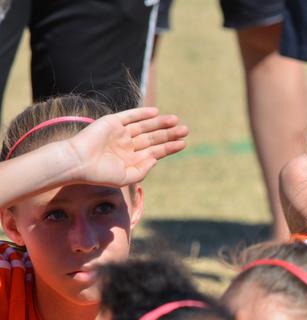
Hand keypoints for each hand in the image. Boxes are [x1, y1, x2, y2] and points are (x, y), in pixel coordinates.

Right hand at [67, 107, 187, 185]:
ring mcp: (120, 133)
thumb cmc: (100, 174)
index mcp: (131, 158)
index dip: (169, 147)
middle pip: (153, 137)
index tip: (183, 143)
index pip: (155, 151)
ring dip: (160, 123)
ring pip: (144, 126)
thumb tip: (156, 158)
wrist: (79, 162)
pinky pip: (130, 116)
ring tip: (176, 121)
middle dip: (169, 134)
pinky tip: (156, 112)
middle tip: (186, 130)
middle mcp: (127, 145)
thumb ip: (143, 169)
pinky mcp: (112, 122)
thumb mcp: (126, 177)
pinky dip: (142, 113)